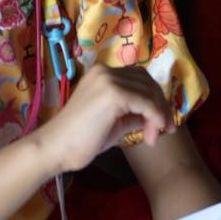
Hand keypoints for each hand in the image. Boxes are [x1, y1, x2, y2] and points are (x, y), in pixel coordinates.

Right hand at [34, 64, 175, 175]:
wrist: (55, 149)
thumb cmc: (80, 140)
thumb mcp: (115, 122)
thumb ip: (134, 113)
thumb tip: (156, 115)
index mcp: (103, 73)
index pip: (139, 79)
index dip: (154, 98)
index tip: (161, 123)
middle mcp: (106, 71)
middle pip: (148, 82)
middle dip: (160, 105)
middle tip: (165, 129)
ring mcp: (109, 80)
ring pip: (150, 92)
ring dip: (158, 115)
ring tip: (154, 136)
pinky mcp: (114, 93)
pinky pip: (146, 103)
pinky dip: (155, 118)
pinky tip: (153, 134)